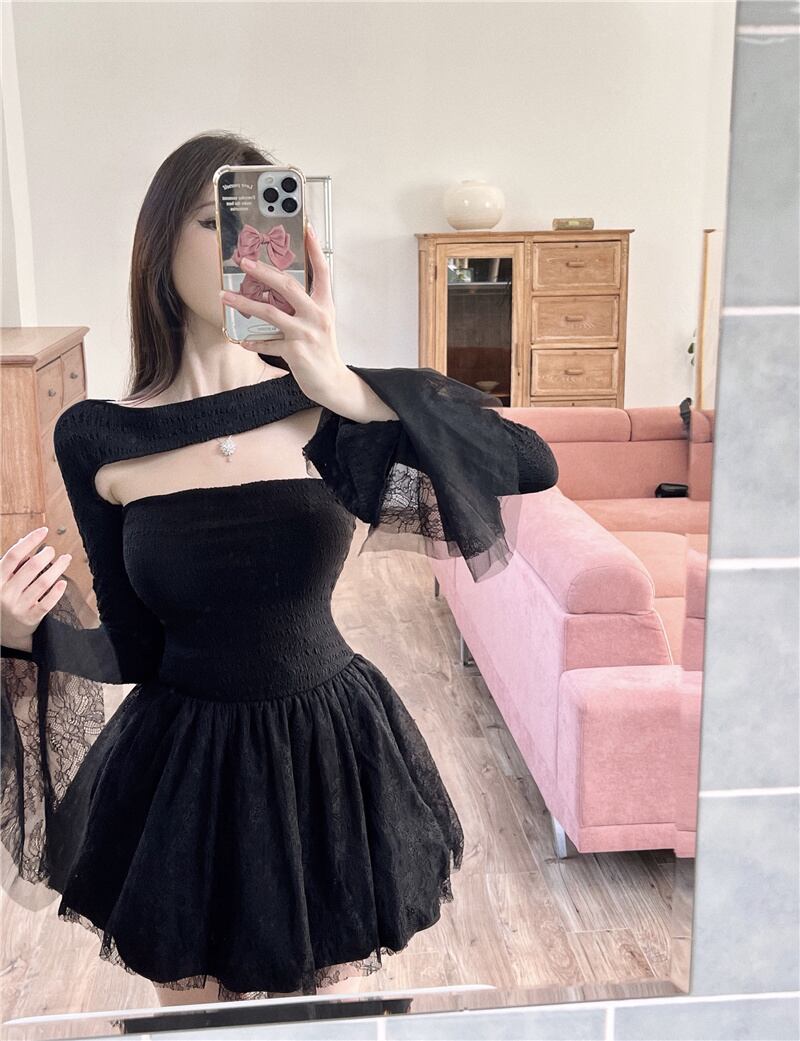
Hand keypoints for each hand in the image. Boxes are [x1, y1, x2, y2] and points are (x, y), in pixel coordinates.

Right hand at [1, 527, 70, 652]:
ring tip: (65, 559)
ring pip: (43, 582)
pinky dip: (56, 591)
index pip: (14, 555)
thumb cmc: (3, 599)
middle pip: (31, 567)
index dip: (30, 541)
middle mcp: (6, 593)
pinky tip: (63, 582)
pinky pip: (47, 603)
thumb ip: (11, 563)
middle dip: (46, 554)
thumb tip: (23, 540)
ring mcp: (18, 606)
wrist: (3, 632)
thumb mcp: (1, 581)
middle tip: (52, 550)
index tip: (44, 531)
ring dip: (58, 568)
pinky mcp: (30, 618)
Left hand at [221, 223, 348, 404]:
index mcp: (324, 305)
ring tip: (225, 296)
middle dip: (263, 271)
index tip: (307, 228)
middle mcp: (317, 315)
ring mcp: (306, 333)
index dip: (314, 249)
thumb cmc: (322, 350)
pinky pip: (268, 343)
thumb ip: (304, 304)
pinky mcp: (296, 352)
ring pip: (270, 312)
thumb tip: (278, 288)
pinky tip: (240, 339)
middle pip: (288, 286)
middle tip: (243, 261)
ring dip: (244, 303)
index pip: (322, 271)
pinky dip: (253, 342)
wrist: (332, 382)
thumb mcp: (320, 322)